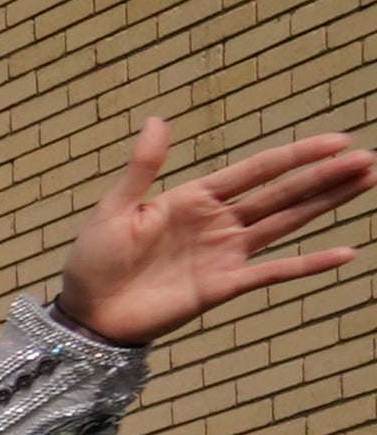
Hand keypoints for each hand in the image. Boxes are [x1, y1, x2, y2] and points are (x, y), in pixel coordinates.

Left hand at [54, 116, 371, 346]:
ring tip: (366, 184)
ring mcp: (226, 254)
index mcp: (194, 198)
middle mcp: (219, 222)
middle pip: (283, 193)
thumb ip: (142, 168)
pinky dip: (307, 264)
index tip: (338, 140)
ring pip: (287, 223)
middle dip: (325, 176)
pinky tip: (344, 254)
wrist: (86, 314)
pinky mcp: (224, 286)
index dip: (297, 155)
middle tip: (370, 160)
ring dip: (326, 205)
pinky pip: (273, 272)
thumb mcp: (114, 209)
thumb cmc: (93, 260)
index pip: (257, 170)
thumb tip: (158, 119)